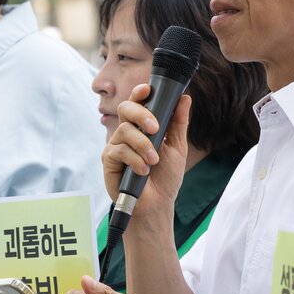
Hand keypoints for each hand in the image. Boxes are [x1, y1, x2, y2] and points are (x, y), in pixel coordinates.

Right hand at [102, 86, 190, 217]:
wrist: (157, 204)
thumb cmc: (166, 177)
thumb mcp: (177, 147)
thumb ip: (178, 123)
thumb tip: (185, 98)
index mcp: (142, 126)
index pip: (137, 103)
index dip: (139, 93)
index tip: (148, 89)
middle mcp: (127, 132)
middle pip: (125, 109)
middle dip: (142, 115)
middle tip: (156, 128)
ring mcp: (116, 145)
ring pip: (124, 130)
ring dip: (143, 145)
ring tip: (153, 161)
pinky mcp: (108, 160)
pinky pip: (119, 150)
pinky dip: (134, 160)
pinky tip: (143, 171)